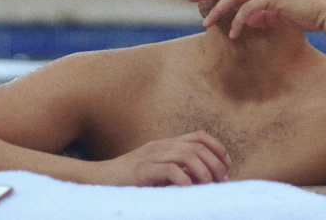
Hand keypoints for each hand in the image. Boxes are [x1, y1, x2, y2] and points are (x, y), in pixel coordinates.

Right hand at [92, 131, 230, 185]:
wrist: (98, 179)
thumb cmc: (129, 180)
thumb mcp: (157, 173)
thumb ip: (178, 172)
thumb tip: (205, 180)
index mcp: (165, 144)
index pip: (198, 137)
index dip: (216, 148)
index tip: (227, 165)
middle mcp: (160, 146)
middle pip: (196, 146)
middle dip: (214, 162)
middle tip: (221, 180)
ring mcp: (150, 156)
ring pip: (186, 155)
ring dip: (203, 171)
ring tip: (209, 186)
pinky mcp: (142, 171)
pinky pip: (169, 170)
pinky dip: (183, 179)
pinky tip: (189, 189)